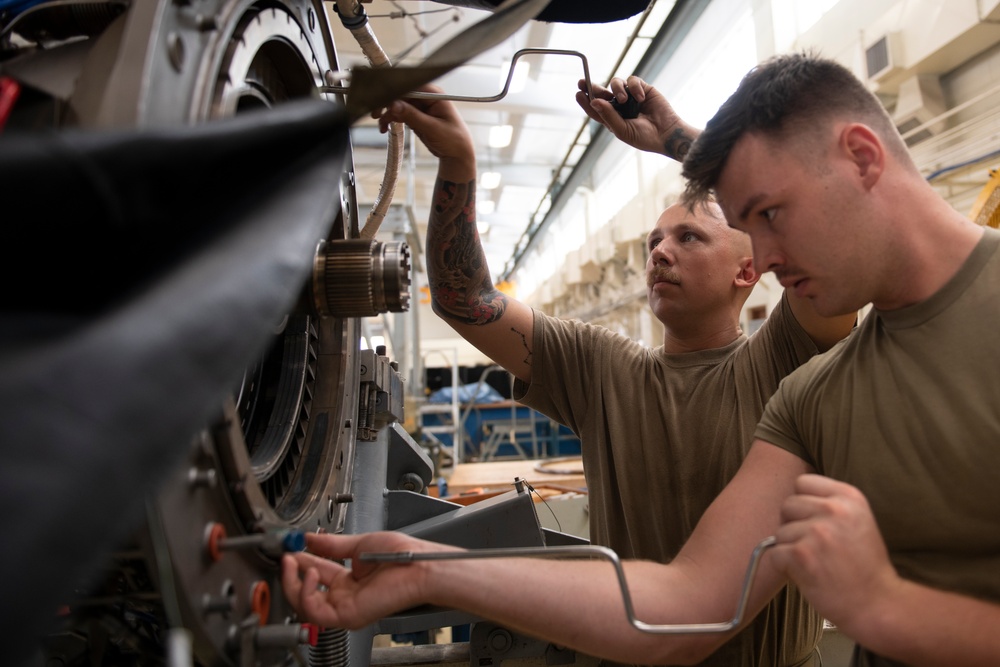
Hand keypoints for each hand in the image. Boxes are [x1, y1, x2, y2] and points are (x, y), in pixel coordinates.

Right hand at [281, 531, 457, 629]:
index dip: (299, 560)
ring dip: (294, 582)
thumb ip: (331, 545)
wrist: (417, 566)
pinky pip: (314, 611)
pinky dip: (306, 593)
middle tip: (285, 554)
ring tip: (294, 561)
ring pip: (304, 605)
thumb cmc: (400, 556)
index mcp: (347, 581)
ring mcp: (344, 608)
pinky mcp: (346, 615)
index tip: (289, 546)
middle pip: (305, 591)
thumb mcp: (359, 544)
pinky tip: (310, 574)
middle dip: (291, 571)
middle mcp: (343, 596)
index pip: (314, 572)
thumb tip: (310, 538)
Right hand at [372, 86, 475, 176]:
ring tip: (381, 125)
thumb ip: (413, 116)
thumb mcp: (433, 128)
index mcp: (434, 94)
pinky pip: (398, 113)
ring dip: (387, 113)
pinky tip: (384, 128)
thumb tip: (394, 105)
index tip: (380, 99)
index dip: (394, 91)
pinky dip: (391, 119)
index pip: (410, 86)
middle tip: (375, 113)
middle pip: (400, 94)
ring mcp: (419, 106)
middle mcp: (425, 97)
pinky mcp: (415, 115)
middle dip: (387, 103)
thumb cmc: (453, 139)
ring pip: (397, 104)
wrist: (457, 154)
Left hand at [575, 75, 696, 159]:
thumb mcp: (622, 130)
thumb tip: (594, 101)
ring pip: (616, 84)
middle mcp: (619, 107)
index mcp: (612, 119)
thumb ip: (608, 115)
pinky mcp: (642, 89)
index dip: (586, 101)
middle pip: (601, 93)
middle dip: (592, 87)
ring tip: (623, 100)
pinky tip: (640, 98)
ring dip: (616, 89)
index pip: (595, 108)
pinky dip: (634, 87)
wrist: (666, 134)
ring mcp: (630, 97)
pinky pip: (633, 81)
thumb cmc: (644, 137)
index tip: (578, 93)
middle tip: (582, 82)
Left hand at [770, 474, 900, 629]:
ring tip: (815, 563)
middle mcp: (834, 509)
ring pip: (780, 532)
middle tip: (813, 546)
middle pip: (787, 504)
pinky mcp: (802, 555)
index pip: (803, 482)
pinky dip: (784, 567)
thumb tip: (793, 499)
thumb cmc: (865, 566)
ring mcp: (817, 532)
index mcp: (849, 497)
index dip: (803, 503)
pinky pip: (775, 554)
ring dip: (791, 549)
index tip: (813, 521)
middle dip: (793, 525)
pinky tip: (807, 574)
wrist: (878, 604)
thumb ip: (831, 504)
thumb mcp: (858, 521)